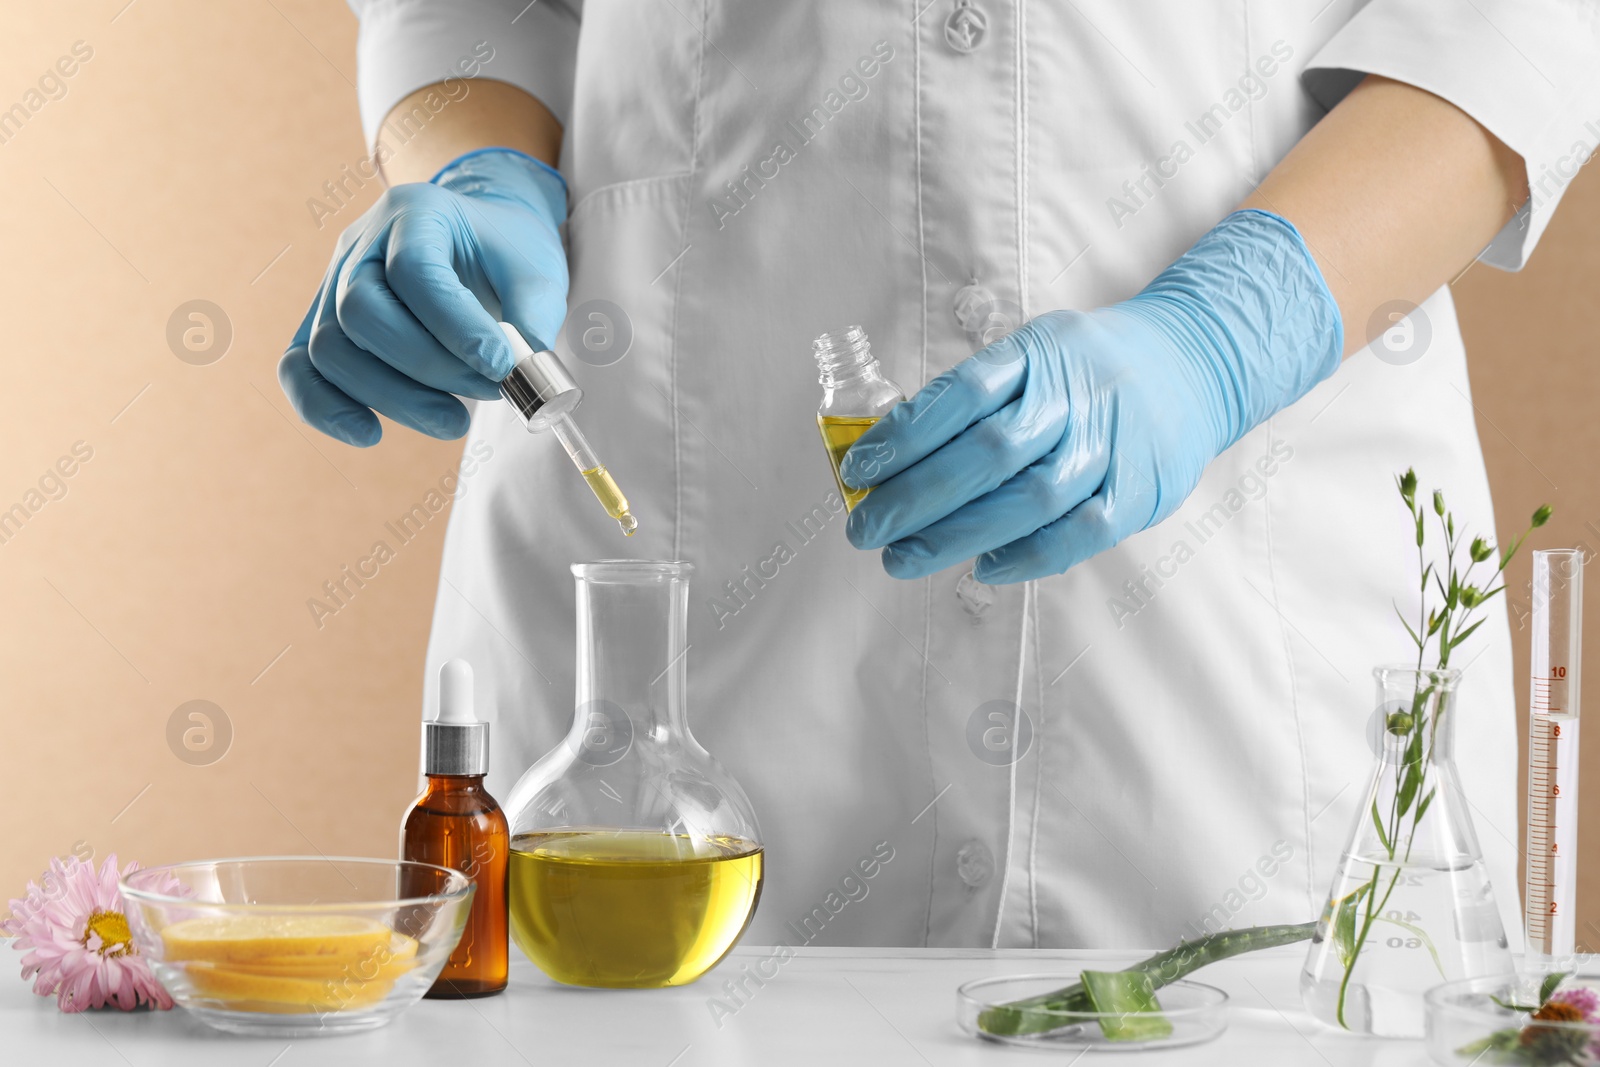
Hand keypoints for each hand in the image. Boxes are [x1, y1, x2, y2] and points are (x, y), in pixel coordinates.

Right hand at [278, 148, 567, 444]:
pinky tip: (370, 434)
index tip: (502, 366)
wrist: (480, 243)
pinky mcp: (321, 325)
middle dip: (429, 367)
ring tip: (454, 419)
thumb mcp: (536, 272)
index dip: (456, 326)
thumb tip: (523, 378)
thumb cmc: (506, 256)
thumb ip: (533, 320)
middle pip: (360, 311)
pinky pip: (299, 368)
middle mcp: (361, 244)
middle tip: (490, 390)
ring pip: (329, 349)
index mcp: (416, 212)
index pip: (414, 269)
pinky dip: (326, 408)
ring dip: (393, 398)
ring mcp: (332, 284)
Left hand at [840, 210, 1342, 583]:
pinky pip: (1082, 532)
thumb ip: (975, 398)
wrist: (1197, 361)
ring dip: (958, 535)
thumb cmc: (1089, 367)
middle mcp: (1076, 396)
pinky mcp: (1140, 490)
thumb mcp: (1035, 352)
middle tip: (864, 530)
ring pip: (1030, 498)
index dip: (904, 435)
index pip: (961, 394)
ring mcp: (1112, 445)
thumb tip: (888, 451)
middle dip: (915, 497)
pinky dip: (1029, 557)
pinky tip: (983, 570)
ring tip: (902, 559)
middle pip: (988, 453)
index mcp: (1039, 353)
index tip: (856, 472)